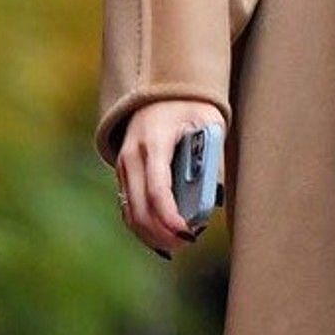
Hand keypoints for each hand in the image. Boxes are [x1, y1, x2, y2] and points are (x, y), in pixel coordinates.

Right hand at [116, 99, 226, 257]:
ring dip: (151, 234)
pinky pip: (128, 206)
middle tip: (187, 243)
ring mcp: (123, 165)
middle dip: (162, 232)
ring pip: (129, 212)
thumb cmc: (192, 106)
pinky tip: (161, 237)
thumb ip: (211, 158)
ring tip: (177, 245)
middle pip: (140, 207)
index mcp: (154, 141)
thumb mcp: (209, 124)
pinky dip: (142, 225)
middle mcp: (132, 155)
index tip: (189, 234)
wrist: (162, 89)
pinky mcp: (123, 172)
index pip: (156, 189)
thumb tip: (211, 198)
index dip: (170, 217)